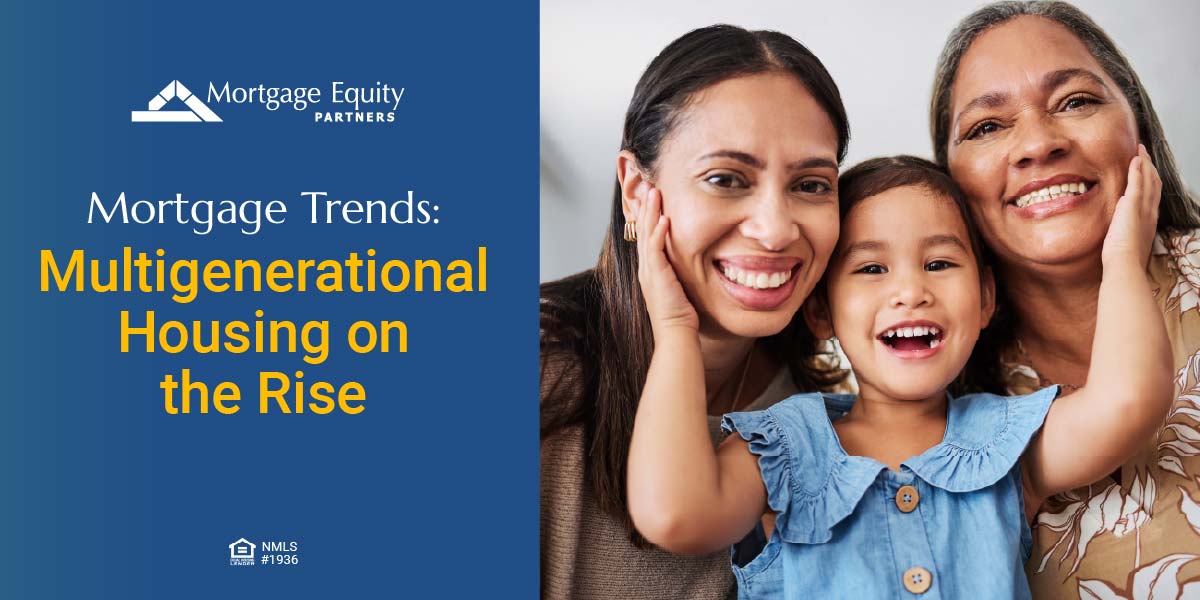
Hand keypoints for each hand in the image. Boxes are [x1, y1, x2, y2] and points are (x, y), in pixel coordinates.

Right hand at [635, 188, 699, 332]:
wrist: (675, 333)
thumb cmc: (680, 315)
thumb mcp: (679, 287)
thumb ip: (680, 272)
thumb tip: (692, 262)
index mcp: (650, 270)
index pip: (647, 237)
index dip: (647, 217)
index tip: (650, 199)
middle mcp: (646, 268)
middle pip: (643, 230)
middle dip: (646, 207)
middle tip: (649, 186)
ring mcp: (649, 271)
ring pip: (647, 234)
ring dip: (650, 212)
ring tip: (654, 192)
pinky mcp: (656, 275)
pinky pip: (655, 249)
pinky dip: (658, 233)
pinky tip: (663, 218)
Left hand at [1102, 144, 1160, 268]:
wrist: (1125, 264)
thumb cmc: (1122, 259)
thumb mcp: (1126, 240)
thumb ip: (1125, 226)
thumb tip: (1120, 213)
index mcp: (1148, 221)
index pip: (1152, 195)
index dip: (1150, 181)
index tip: (1144, 170)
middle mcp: (1150, 212)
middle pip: (1154, 184)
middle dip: (1150, 167)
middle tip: (1144, 154)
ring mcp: (1143, 208)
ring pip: (1148, 179)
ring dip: (1144, 163)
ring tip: (1140, 150)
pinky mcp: (1133, 206)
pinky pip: (1137, 182)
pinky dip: (1138, 169)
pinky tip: (1136, 158)